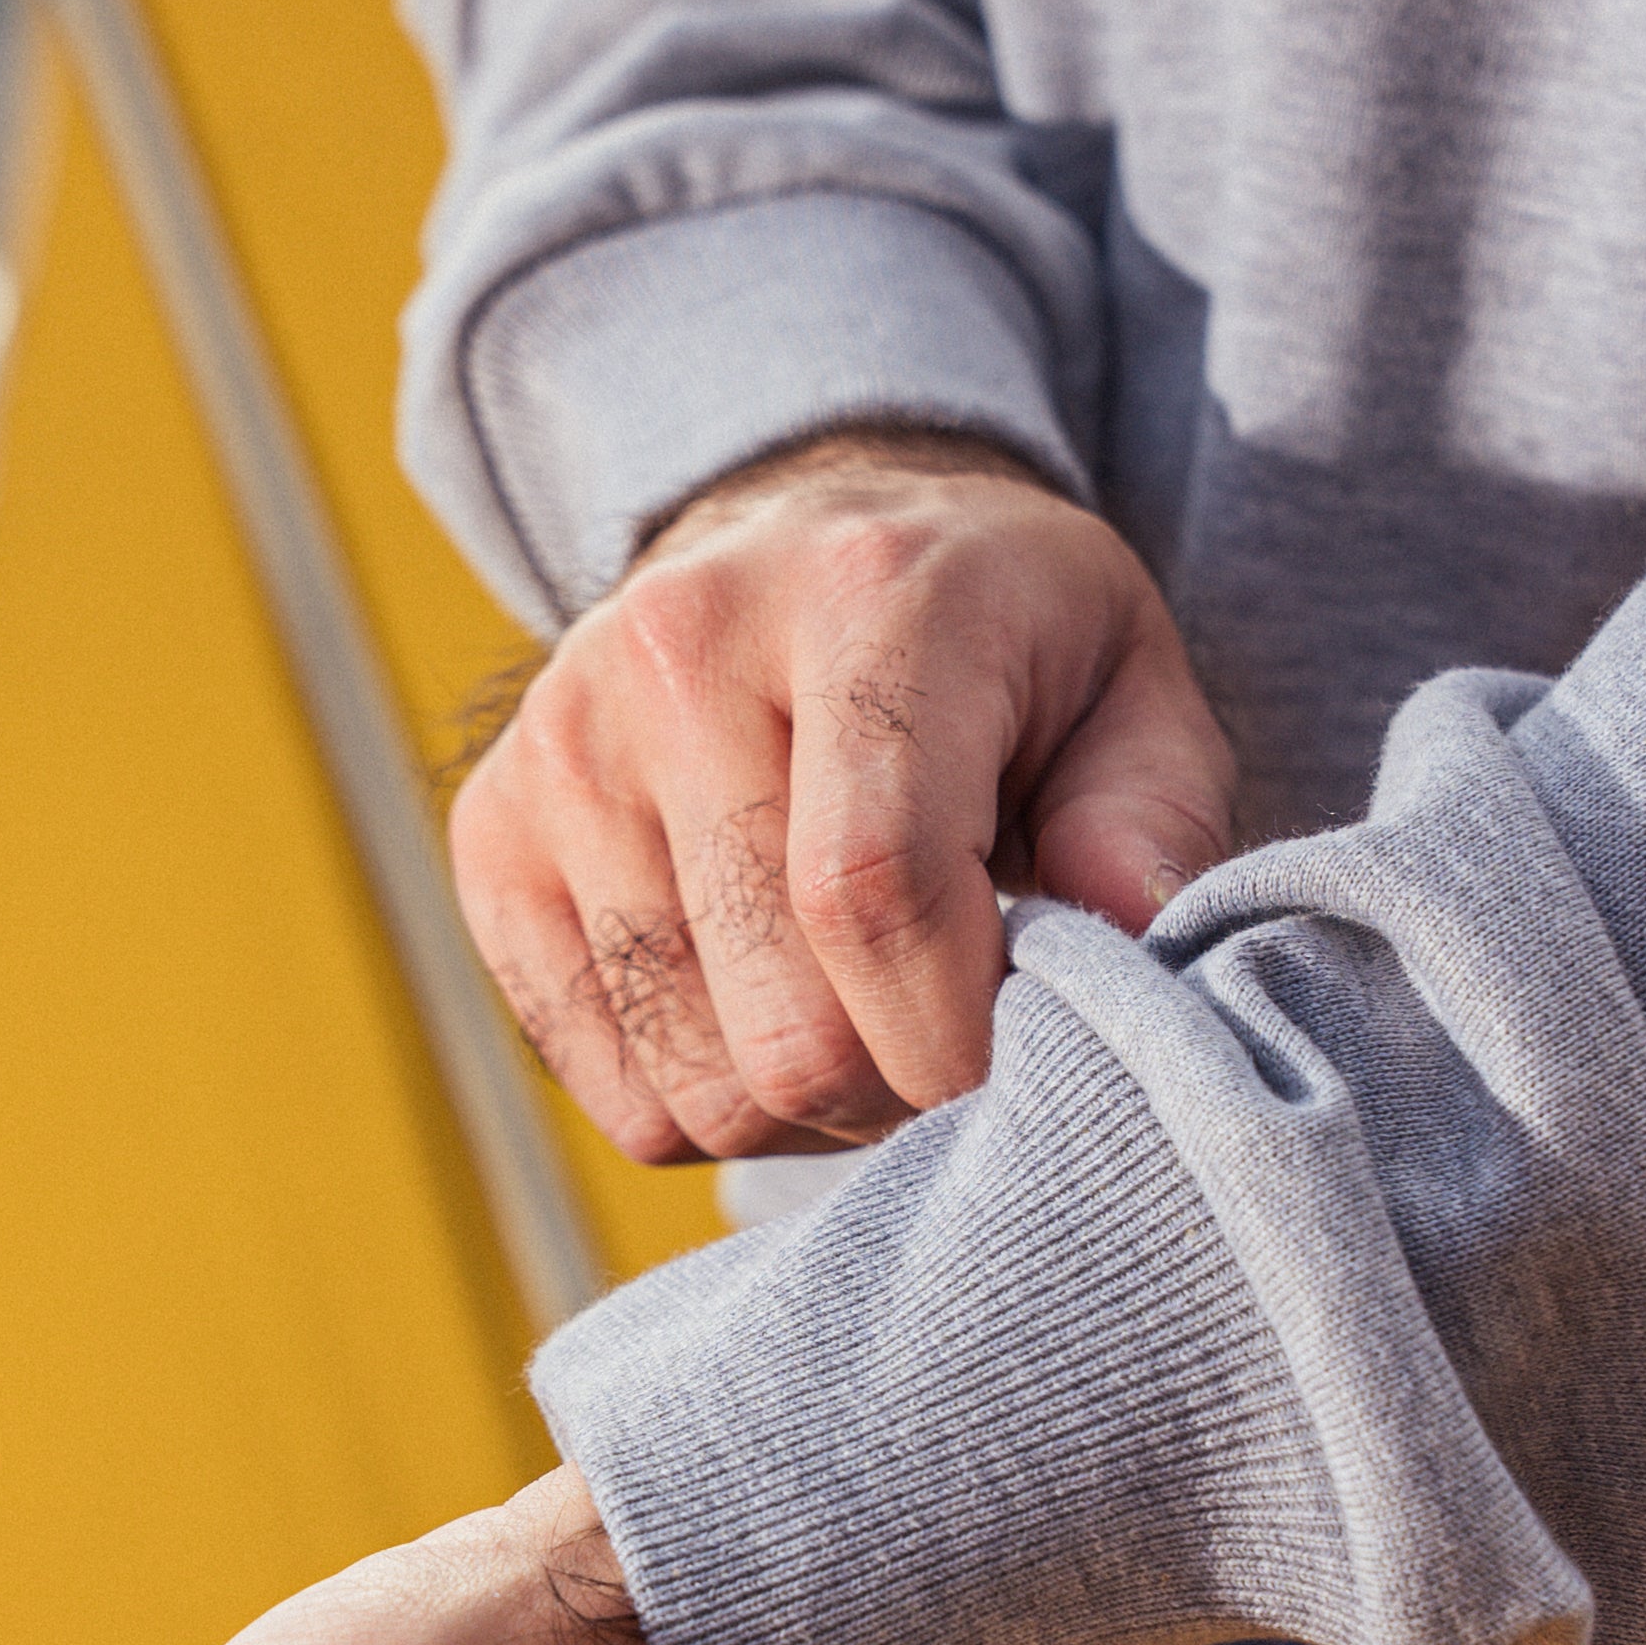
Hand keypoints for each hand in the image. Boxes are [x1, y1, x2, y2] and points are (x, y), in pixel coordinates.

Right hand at [449, 428, 1235, 1163]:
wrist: (804, 534)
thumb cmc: (996, 646)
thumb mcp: (1130, 688)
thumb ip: (1154, 824)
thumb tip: (1130, 949)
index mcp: (863, 595)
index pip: (874, 889)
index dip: (957, 1037)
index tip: (1017, 1058)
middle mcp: (678, 651)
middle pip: (783, 1021)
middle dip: (895, 1088)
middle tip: (945, 1028)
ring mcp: (564, 744)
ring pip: (694, 1081)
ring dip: (805, 1110)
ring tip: (860, 1013)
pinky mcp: (492, 833)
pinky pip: (608, 1090)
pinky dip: (704, 1103)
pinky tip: (761, 1010)